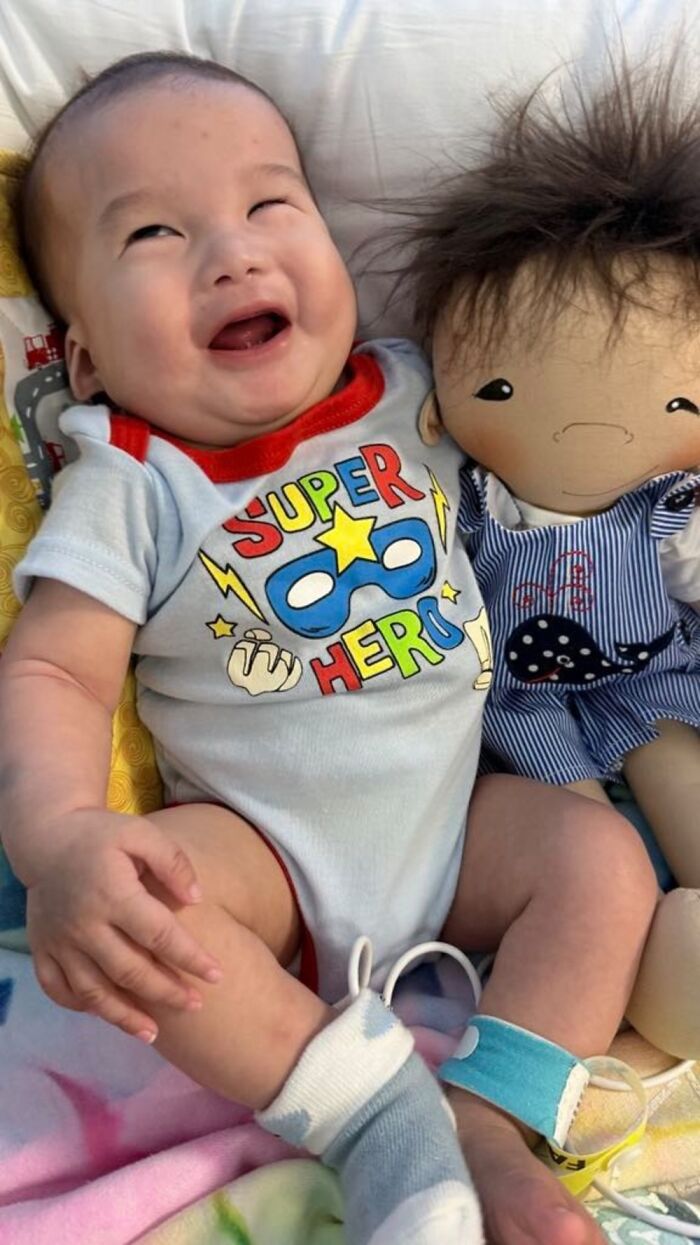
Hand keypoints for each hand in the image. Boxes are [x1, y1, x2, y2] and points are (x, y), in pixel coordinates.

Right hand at [26, 809, 222, 1041]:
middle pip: (130, 971)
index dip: (190, 958)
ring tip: (154, 1033)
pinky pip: (58, 989)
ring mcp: (58, 941)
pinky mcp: (41, 949)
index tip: (218, 975)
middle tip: (196, 1005)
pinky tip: (108, 1014)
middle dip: (166, 993)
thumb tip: (197, 898)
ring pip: (93, 991)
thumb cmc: (102, 835)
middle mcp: (83, 924)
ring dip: (125, 1016)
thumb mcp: (141, 833)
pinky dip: (83, 1007)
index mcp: (112, 893)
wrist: (46, 836)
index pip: (159, 935)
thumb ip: (172, 861)